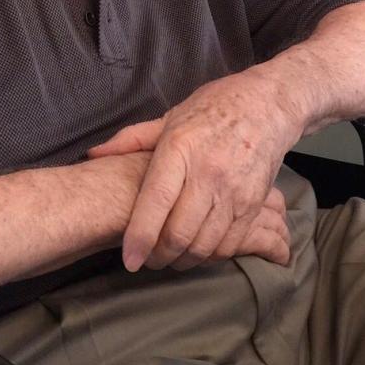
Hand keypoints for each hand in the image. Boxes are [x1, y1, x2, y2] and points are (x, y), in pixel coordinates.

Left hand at [89, 72, 298, 271]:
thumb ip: (132, 139)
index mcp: (180, 148)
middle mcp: (208, 172)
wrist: (269, 104)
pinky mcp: (254, 203)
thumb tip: (94, 154)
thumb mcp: (172, 116)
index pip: (155, 202)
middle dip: (159, 257)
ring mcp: (234, 190)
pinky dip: (211, 255)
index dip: (139, 237)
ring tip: (172, 257)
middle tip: (148, 260)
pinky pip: (230, 243)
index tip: (129, 259)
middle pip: (179, 233)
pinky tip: (200, 249)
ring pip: (205, 245)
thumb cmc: (215, 108)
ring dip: (184, 260)